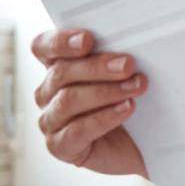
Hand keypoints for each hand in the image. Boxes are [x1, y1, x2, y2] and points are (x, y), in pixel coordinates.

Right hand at [32, 28, 148, 178]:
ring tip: (136, 87)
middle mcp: (48, 93)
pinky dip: (104, 118)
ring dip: (106, 92)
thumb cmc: (128, 102)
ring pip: (68, 100)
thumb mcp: (124, 76)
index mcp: (58, 67)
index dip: (60, 41)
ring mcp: (50, 121)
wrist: (139, 144)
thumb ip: (118, 58)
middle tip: (128, 65)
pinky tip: (126, 109)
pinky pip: (76, 131)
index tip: (87, 40)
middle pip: (61, 72)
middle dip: (98, 67)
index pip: (43, 47)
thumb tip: (133, 44)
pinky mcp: (60, 146)